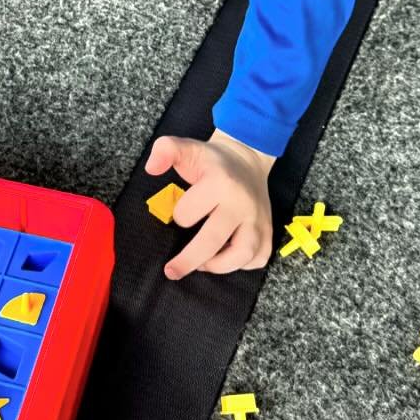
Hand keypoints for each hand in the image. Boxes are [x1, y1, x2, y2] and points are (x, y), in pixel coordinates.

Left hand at [145, 128, 275, 278]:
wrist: (247, 159)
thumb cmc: (211, 160)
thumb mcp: (186, 148)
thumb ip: (164, 151)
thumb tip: (151, 169)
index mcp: (220, 182)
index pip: (189, 213)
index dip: (179, 216)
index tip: (179, 215)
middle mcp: (241, 203)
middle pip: (214, 241)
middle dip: (188, 260)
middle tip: (172, 271)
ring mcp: (258, 219)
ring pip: (243, 255)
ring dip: (218, 266)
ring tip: (201, 265)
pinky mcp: (268, 232)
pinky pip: (257, 259)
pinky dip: (241, 266)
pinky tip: (225, 258)